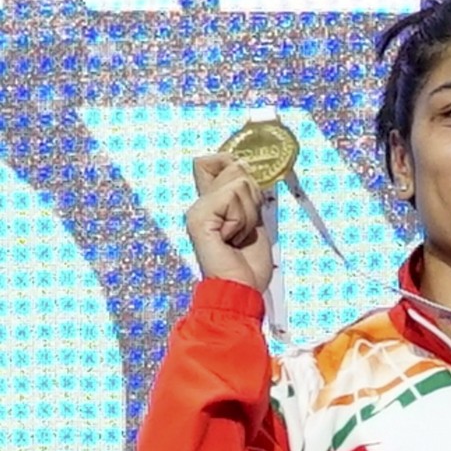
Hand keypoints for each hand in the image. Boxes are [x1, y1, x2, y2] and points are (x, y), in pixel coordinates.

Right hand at [185, 153, 272, 292]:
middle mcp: (199, 203)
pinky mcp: (199, 217)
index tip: (249, 195)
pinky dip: (242, 218)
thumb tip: (244, 165)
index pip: (212, 161)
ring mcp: (197, 210)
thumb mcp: (252, 220)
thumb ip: (245, 195)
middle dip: (252, 197)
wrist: (240, 290)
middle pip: (233, 166)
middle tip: (244, 227)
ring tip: (238, 236)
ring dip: (249, 213)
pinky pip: (233, 196)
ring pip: (239, 182)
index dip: (235, 165)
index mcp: (210, 203)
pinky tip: (232, 239)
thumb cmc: (247, 264)